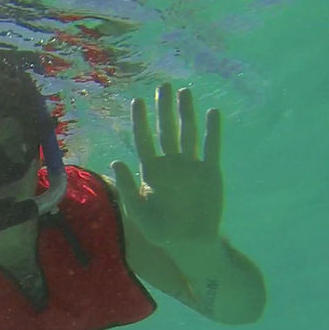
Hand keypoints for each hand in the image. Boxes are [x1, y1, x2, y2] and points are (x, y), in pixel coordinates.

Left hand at [111, 83, 222, 245]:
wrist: (190, 243)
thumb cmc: (160, 230)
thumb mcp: (139, 212)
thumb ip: (128, 188)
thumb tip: (116, 162)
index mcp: (150, 172)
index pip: (143, 140)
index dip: (140, 121)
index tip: (137, 101)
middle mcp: (170, 164)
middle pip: (166, 130)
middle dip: (164, 109)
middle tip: (163, 86)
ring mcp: (191, 166)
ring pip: (188, 133)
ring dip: (187, 113)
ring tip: (185, 92)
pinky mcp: (210, 172)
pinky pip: (211, 147)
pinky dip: (212, 131)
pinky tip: (212, 112)